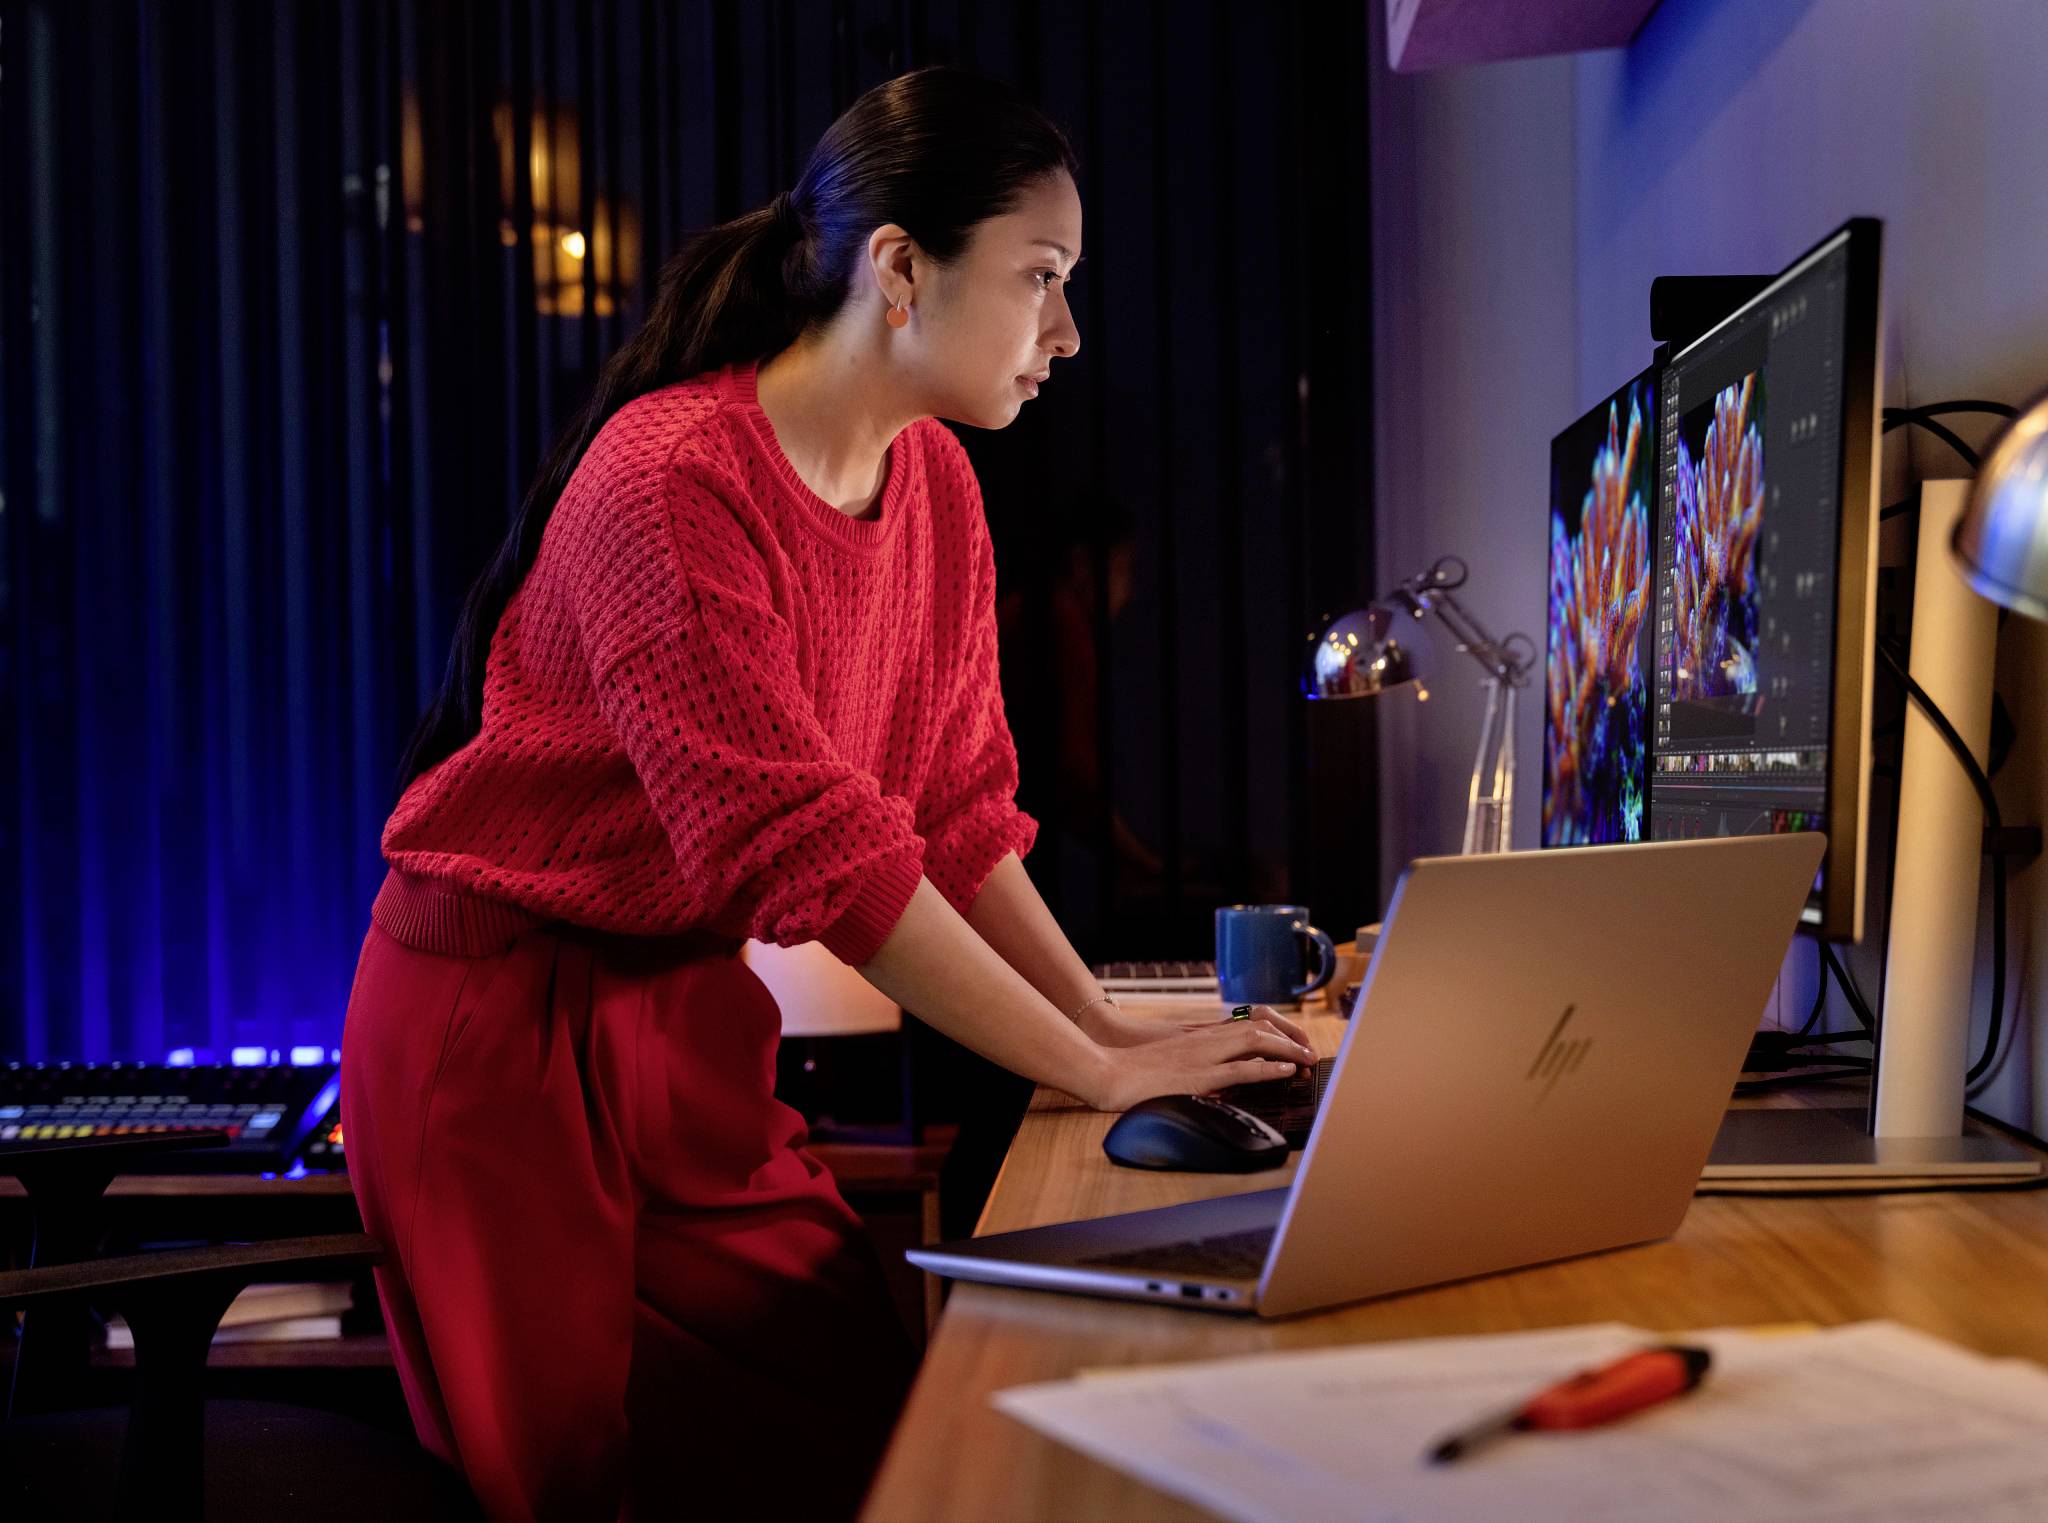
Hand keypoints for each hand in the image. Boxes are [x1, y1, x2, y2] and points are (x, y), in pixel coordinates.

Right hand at [1077, 1019, 1316, 1112]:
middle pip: (1258, 1028)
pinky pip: (1240, 1068)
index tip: (1293, 1044)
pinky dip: (1268, 1068)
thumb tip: (1216, 1081)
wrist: (1105, 1070)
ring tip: (1307, 1059)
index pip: (1246, 1025)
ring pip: (1255, 1042)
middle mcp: (1204, 1041)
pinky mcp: (1198, 1076)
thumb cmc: (1130, 1070)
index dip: (1275, 1032)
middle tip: (1309, 1052)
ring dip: (1287, 1050)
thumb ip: (1193, 1064)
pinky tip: (1285, 1070)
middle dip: (1288, 1038)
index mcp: (1198, 1037)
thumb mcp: (1168, 1061)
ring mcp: (1202, 1056)